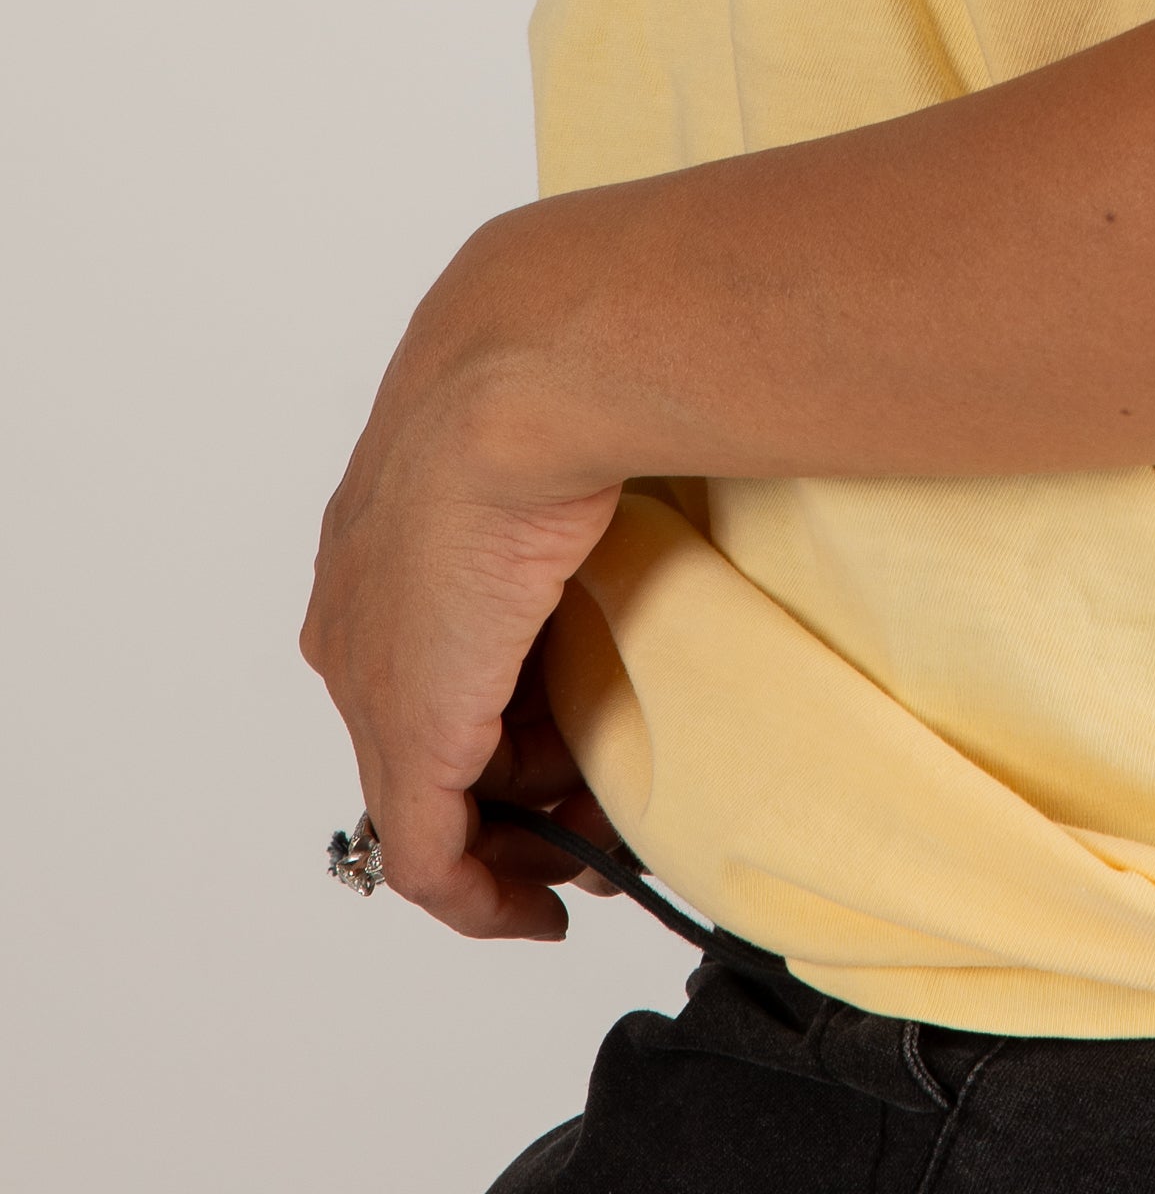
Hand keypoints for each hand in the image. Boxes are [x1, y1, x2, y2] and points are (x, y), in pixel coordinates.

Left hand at [303, 229, 623, 941]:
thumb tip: (668, 454)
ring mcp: (375, 679)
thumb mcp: (565, 424)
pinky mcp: (410, 738)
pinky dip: (481, 898)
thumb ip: (582, 466)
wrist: (522, 375)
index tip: (574, 732)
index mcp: (385, 534)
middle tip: (600, 806)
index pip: (435, 651)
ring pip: (437, 796)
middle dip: (518, 783)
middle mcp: (360, 617)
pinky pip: (429, 858)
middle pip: (434, 731)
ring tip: (597, 844)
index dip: (507, 701)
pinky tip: (538, 914)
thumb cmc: (565, 367)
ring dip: (518, 834)